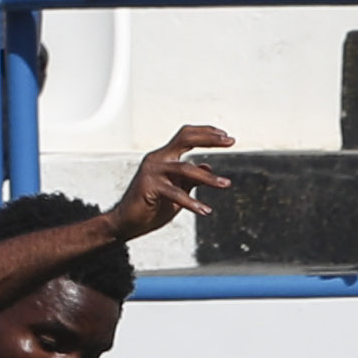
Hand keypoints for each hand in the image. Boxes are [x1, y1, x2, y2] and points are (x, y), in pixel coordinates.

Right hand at [104, 125, 234, 240]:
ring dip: (209, 178)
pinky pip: (176, 193)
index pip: (187, 136)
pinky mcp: (149, 186)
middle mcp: (158, 158)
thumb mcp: (177, 190)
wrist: (127, 223)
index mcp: (164, 156)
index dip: (207, 133)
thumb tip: (208, 168)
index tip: (227, 137)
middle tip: (230, 141)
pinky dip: (192, 203)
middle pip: (185, 138)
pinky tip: (205, 210)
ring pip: (186, 168)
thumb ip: (191, 179)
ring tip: (226, 184)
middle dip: (210, 138)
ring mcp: (152, 171)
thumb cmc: (151, 206)